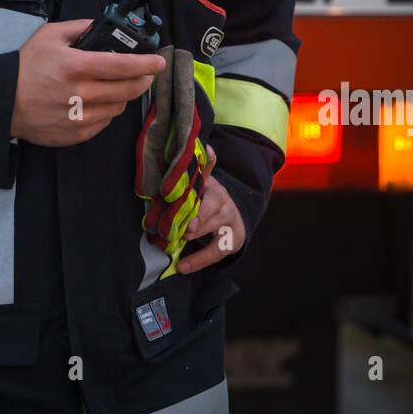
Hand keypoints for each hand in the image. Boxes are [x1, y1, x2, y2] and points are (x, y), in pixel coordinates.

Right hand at [11, 19, 165, 147]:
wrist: (3, 101)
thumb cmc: (25, 66)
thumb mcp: (49, 35)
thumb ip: (80, 27)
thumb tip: (103, 26)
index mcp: (77, 66)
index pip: (124, 66)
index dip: (147, 63)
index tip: (159, 61)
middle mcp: (82, 93)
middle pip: (129, 89)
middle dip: (143, 80)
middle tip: (145, 74)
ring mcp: (80, 117)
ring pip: (119, 107)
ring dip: (124, 95)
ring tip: (115, 86)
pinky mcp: (77, 133)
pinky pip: (105, 122)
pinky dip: (107, 111)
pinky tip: (98, 102)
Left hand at [176, 144, 245, 273]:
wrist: (233, 216)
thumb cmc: (209, 199)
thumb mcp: (203, 183)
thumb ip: (201, 167)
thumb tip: (204, 146)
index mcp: (214, 186)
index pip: (209, 178)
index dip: (202, 178)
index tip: (185, 185)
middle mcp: (224, 201)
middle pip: (213, 203)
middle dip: (197, 211)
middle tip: (180, 220)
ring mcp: (228, 222)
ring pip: (214, 227)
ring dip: (195, 234)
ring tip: (178, 240)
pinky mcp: (231, 241)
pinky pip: (215, 252)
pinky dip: (198, 261)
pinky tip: (182, 267)